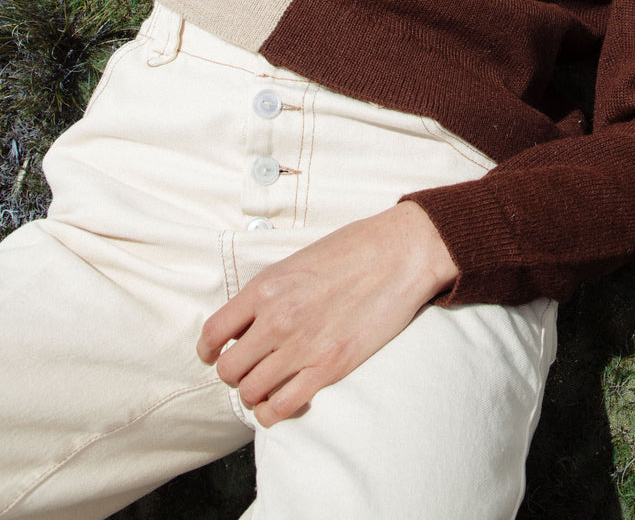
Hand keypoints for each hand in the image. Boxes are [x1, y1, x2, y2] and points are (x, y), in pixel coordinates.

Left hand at [197, 201, 456, 426]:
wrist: (401, 253)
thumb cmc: (355, 249)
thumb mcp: (299, 260)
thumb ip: (270, 292)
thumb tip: (249, 320)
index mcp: (265, 287)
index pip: (213, 333)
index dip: (208, 350)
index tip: (215, 354)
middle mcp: (276, 319)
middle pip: (229, 370)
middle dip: (236, 373)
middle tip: (251, 368)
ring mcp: (301, 346)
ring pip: (251, 392)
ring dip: (256, 392)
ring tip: (270, 384)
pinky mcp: (329, 367)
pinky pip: (281, 407)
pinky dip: (275, 411)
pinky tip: (284, 400)